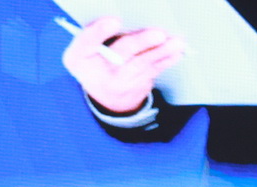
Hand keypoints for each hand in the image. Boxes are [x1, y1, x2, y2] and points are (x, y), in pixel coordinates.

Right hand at [62, 16, 185, 117]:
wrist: (106, 96)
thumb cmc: (94, 61)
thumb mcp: (83, 49)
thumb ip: (95, 32)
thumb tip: (123, 20)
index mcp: (79, 57)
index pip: (86, 42)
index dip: (99, 31)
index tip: (114, 20)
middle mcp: (97, 72)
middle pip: (121, 53)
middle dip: (141, 42)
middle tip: (159, 34)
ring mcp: (119, 82)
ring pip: (142, 64)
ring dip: (161, 51)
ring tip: (176, 43)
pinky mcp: (137, 87)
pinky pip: (154, 71)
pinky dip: (167, 60)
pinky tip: (177, 52)